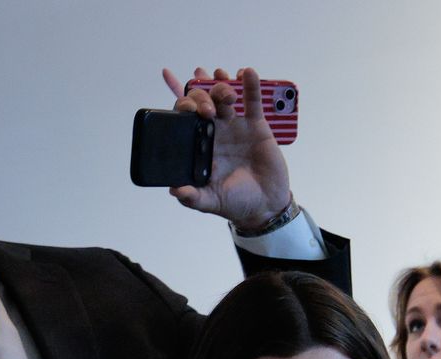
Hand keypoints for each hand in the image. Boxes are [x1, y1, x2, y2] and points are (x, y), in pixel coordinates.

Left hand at [161, 66, 293, 230]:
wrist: (266, 205)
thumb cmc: (237, 202)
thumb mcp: (211, 201)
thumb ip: (193, 197)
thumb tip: (174, 190)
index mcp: (199, 143)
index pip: (184, 116)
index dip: (180, 102)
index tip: (183, 100)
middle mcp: (215, 131)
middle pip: (202, 101)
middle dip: (201, 96)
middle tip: (207, 108)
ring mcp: (235, 126)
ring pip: (224, 97)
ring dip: (221, 87)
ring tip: (225, 89)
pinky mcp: (256, 126)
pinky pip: (252, 102)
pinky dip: (249, 86)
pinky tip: (246, 72)